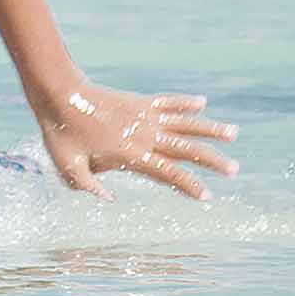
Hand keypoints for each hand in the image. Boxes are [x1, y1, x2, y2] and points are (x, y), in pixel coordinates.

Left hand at [29, 84, 238, 200]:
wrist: (60, 93)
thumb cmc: (61, 134)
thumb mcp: (68, 169)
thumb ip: (89, 188)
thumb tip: (111, 202)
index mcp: (130, 155)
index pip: (167, 173)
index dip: (188, 185)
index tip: (207, 196)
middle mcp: (144, 135)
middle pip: (186, 149)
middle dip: (212, 161)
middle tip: (234, 169)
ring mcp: (144, 116)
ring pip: (184, 123)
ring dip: (210, 128)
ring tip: (234, 133)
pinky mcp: (138, 102)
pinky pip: (167, 101)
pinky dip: (185, 102)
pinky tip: (203, 102)